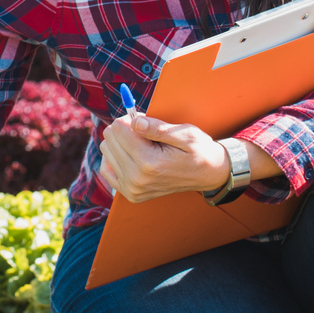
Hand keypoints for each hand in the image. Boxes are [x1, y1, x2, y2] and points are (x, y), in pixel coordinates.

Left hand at [99, 112, 240, 203]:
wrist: (207, 175)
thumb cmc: (198, 150)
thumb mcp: (185, 134)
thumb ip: (158, 128)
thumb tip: (136, 122)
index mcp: (150, 163)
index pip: (119, 129)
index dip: (131, 118)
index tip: (143, 120)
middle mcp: (137, 179)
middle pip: (110, 138)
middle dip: (125, 129)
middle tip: (144, 131)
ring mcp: (132, 189)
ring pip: (106, 150)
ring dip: (121, 142)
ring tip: (142, 144)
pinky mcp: (130, 194)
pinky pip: (106, 168)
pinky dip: (116, 157)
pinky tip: (132, 155)